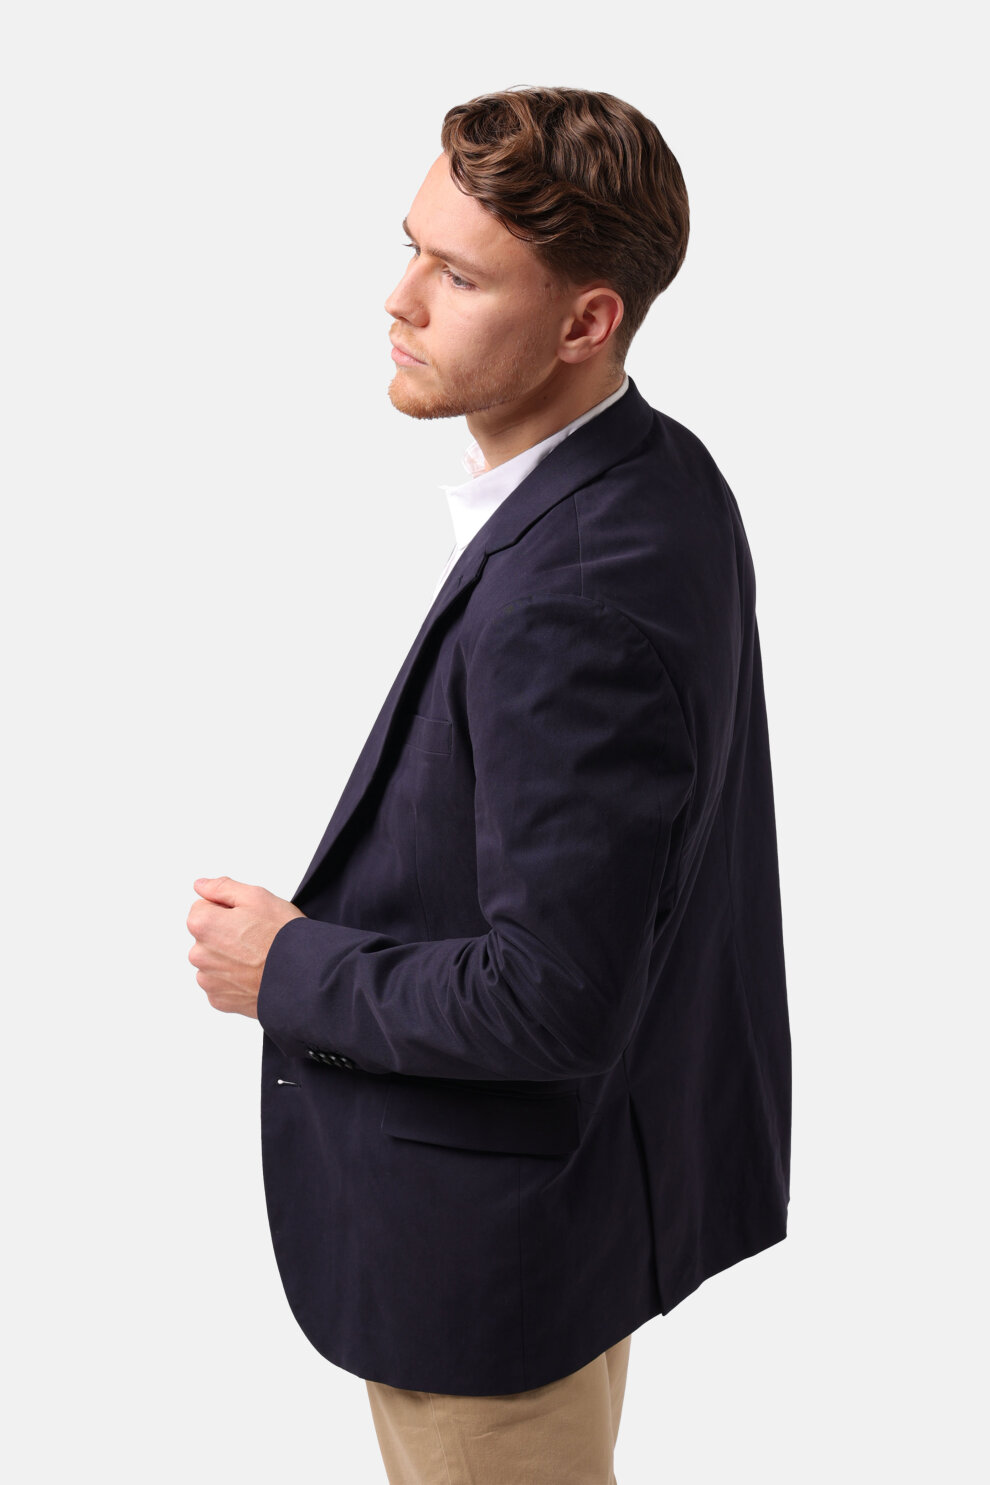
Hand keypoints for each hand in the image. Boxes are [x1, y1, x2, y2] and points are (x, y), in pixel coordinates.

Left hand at [187, 876, 305, 1018]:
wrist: (303, 978)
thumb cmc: (283, 937)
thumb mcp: (256, 897)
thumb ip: (222, 887)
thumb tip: (201, 885)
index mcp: (203, 925)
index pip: (202, 907)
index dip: (226, 909)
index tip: (247, 918)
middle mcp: (199, 954)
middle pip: (206, 936)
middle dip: (225, 933)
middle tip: (256, 937)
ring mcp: (208, 980)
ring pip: (214, 960)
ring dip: (229, 957)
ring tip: (258, 958)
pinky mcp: (219, 1000)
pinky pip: (221, 983)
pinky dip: (234, 979)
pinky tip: (255, 974)